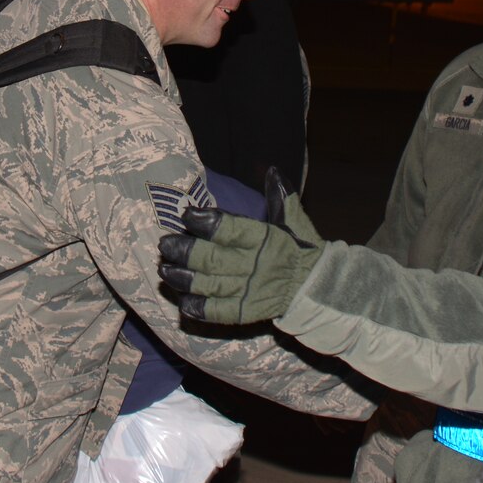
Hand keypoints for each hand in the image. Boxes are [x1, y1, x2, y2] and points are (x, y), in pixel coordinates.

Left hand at [157, 188, 323, 324]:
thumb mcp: (294, 220)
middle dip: (186, 251)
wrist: (318, 287)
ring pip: (210, 286)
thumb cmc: (301, 249)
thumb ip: (280, 196)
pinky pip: (219, 312)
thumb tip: (271, 170)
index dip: (206, 222)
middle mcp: (255, 265)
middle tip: (165, 244)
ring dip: (184, 279)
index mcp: (265, 239)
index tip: (187, 215)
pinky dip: (199, 308)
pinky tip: (182, 300)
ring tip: (165, 271)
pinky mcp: (247, 312)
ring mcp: (249, 291)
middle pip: (213, 259)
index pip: (231, 229)